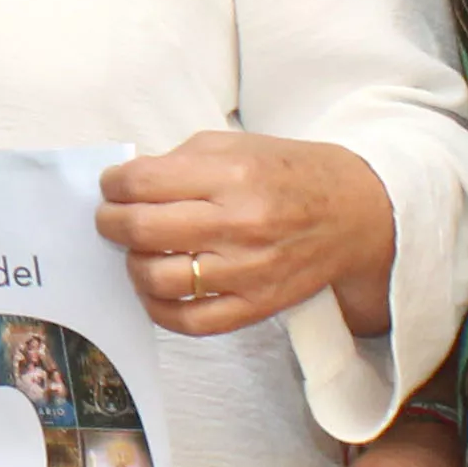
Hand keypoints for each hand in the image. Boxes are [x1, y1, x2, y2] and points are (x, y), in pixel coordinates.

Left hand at [101, 133, 395, 335]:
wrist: (356, 212)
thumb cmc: (288, 173)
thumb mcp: (235, 145)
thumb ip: (179, 161)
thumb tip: (125, 184)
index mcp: (232, 175)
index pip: (142, 182)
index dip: (113, 184)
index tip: (112, 186)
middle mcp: (239, 223)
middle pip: (142, 230)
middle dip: (111, 222)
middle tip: (111, 218)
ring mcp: (248, 270)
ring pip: (158, 278)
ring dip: (133, 264)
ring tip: (138, 252)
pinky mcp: (256, 306)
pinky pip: (190, 321)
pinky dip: (159, 308)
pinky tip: (156, 289)